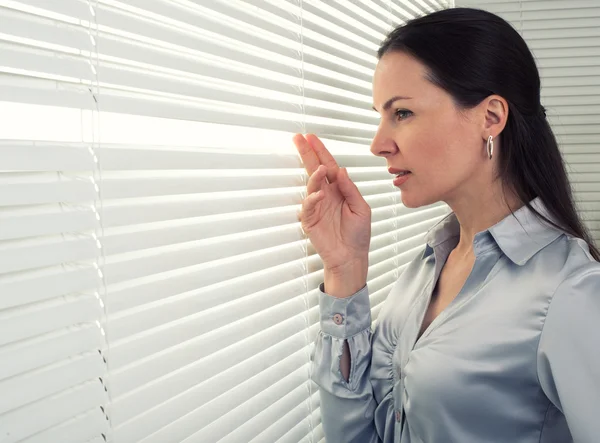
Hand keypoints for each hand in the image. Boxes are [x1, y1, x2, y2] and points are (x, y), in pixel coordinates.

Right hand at [294, 134, 371, 277]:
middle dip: (307, 153)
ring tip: (321, 168)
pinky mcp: (310, 219)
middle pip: (314, 169)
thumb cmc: (358, 234)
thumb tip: (342, 171)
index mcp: (339, 189)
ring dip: (315, 175)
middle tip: (299, 139)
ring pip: (311, 185)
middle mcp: (326, 194)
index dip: (321, 151)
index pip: (329, 166)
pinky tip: (319, 193)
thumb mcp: (362, 208)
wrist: (351, 257)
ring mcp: (317, 206)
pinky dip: (312, 198)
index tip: (312, 138)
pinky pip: (309, 205)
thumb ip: (351, 189)